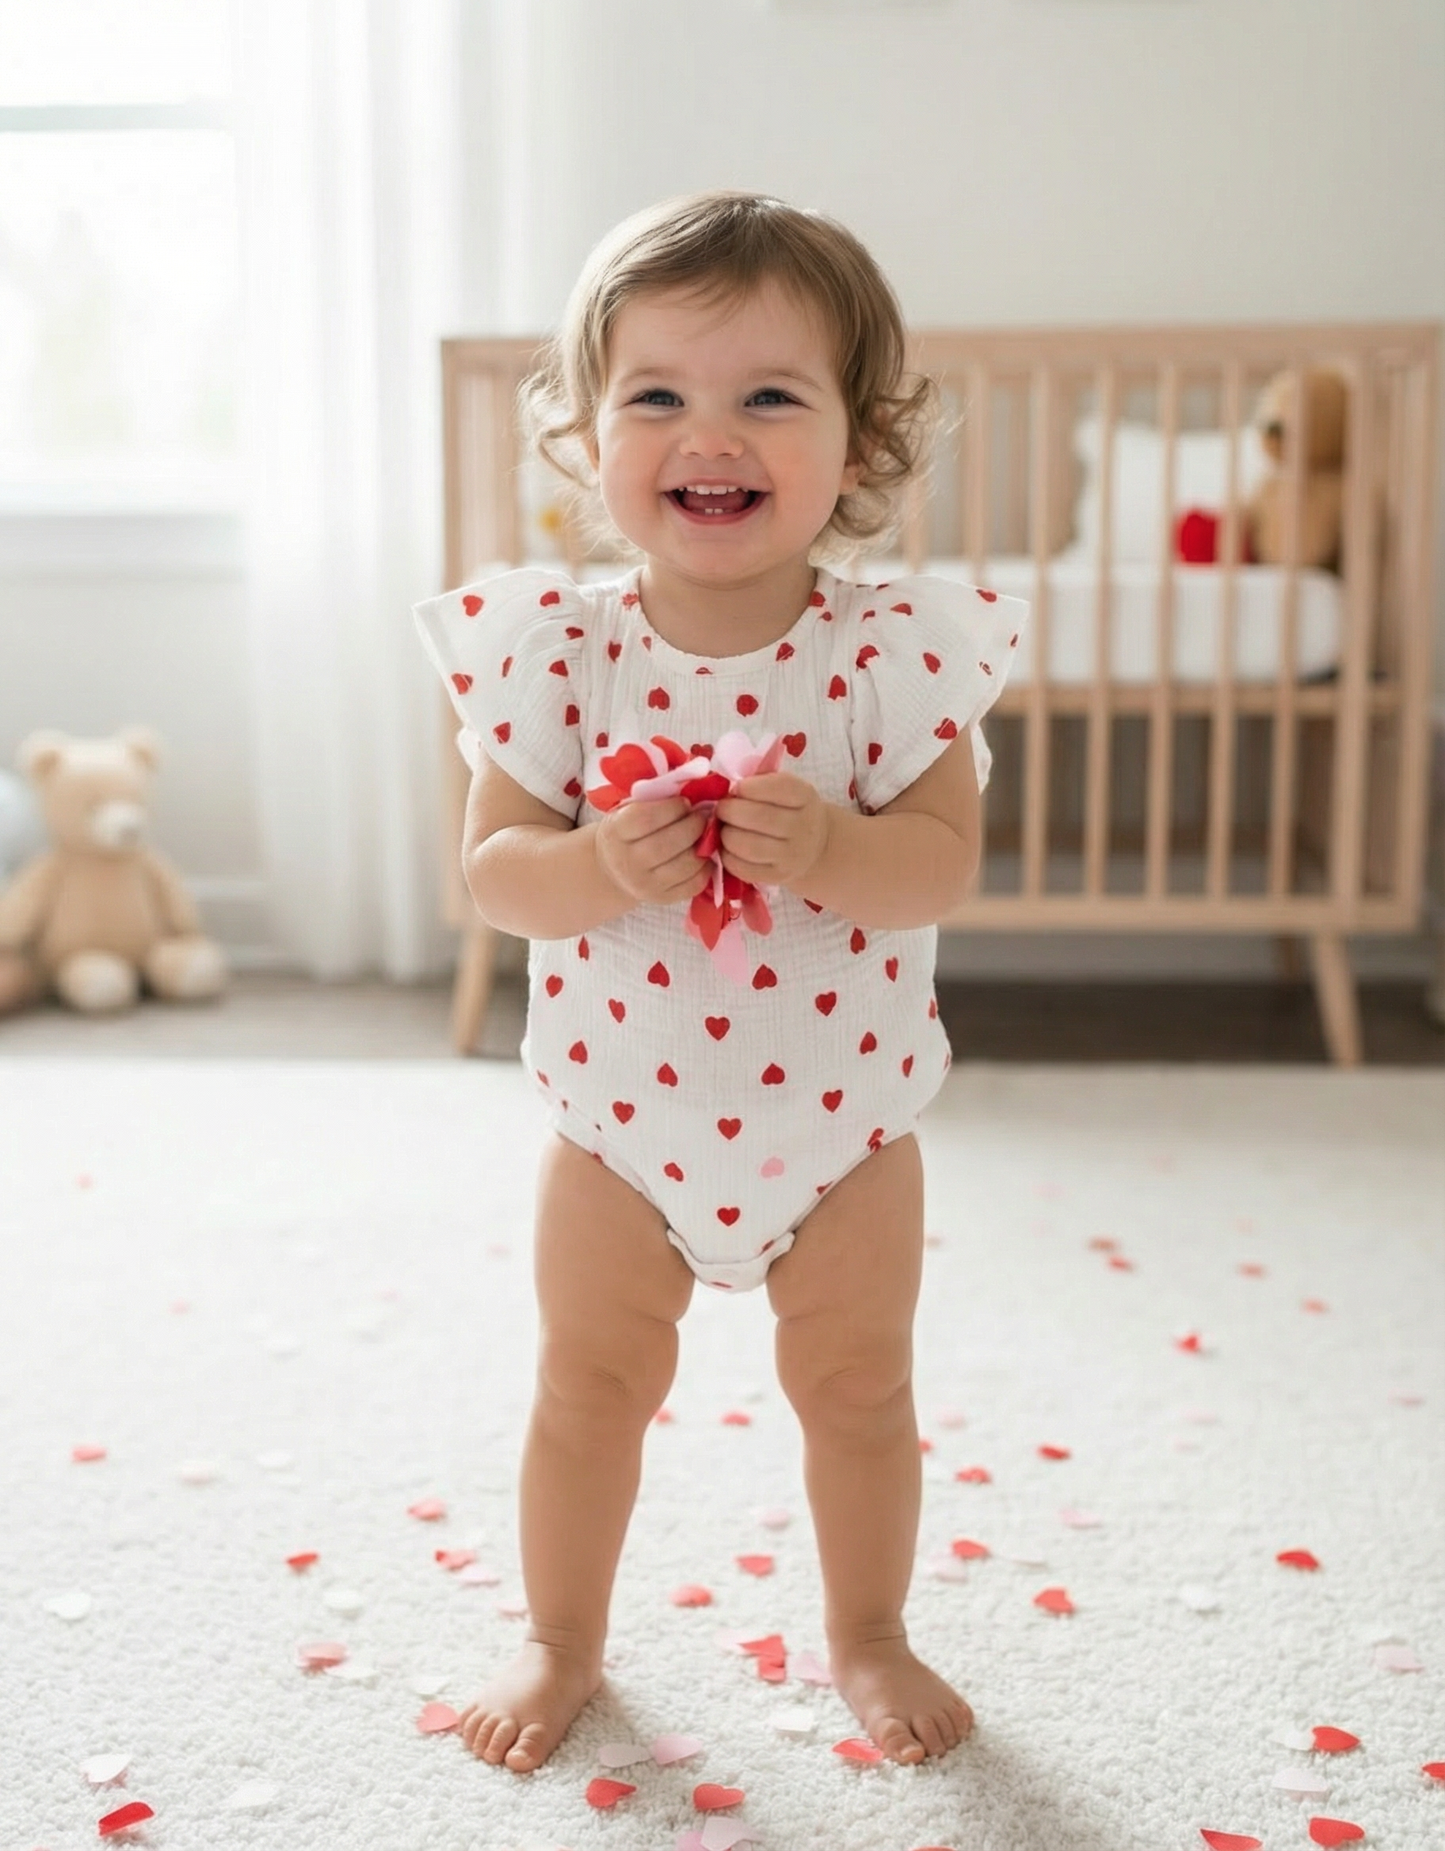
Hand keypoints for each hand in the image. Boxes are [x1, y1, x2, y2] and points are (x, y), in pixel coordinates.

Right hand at [593, 795, 710, 907]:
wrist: (613, 869)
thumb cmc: (627, 832)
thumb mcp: (628, 810)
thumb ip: (654, 800)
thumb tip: (694, 790)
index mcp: (616, 832)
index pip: (647, 818)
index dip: (673, 808)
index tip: (685, 803)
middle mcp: (627, 861)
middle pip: (669, 842)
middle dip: (694, 826)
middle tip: (702, 817)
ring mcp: (644, 884)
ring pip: (685, 864)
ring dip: (704, 847)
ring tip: (706, 836)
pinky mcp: (661, 898)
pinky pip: (692, 885)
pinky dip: (706, 868)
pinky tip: (705, 856)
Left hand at [715, 772, 828, 888]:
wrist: (813, 846)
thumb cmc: (789, 810)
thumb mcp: (786, 789)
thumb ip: (759, 783)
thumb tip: (724, 789)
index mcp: (805, 796)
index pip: (778, 788)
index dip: (749, 787)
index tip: (736, 788)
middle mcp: (804, 827)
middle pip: (758, 817)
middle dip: (729, 811)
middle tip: (721, 809)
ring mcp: (792, 855)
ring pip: (747, 846)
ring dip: (726, 835)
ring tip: (724, 829)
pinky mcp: (778, 876)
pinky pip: (743, 868)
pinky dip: (727, 856)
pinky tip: (728, 848)